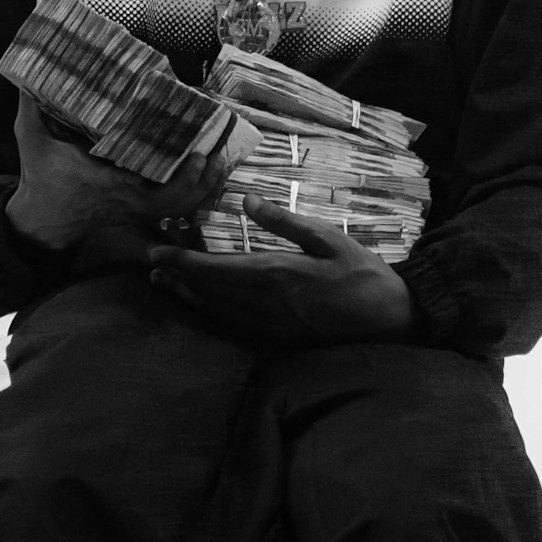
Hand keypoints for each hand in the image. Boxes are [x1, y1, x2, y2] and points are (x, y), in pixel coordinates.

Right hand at [4, 91, 233, 252]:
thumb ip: (31, 106)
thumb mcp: (31, 140)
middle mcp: (131, 200)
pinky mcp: (140, 211)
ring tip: (220, 160)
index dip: (183, 176)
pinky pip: (176, 209)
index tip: (198, 150)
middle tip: (216, 150)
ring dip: (204, 188)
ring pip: (182, 208)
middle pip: (180, 201)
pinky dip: (195, 195)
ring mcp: (137, 209)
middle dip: (203, 179)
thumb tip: (29, 70)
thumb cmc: (40, 179)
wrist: (42, 220)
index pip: (155, 188)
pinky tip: (207, 174)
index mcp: (110, 184)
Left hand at [146, 199, 415, 346]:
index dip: (180, 260)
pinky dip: (207, 313)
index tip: (155, 249)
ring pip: (214, 311)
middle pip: (206, 291)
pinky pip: (231, 326)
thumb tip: (249, 201)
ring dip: (185, 295)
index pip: (214, 268)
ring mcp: (267, 327)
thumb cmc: (362, 274)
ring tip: (161, 281)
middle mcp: (263, 305)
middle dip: (176, 275)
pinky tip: (199, 304)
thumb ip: (285, 222)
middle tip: (152, 260)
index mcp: (275, 275)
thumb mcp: (328, 238)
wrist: (389, 319)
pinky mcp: (274, 340)